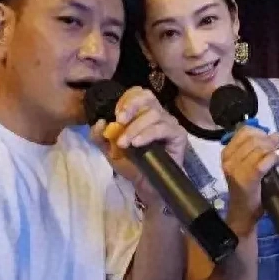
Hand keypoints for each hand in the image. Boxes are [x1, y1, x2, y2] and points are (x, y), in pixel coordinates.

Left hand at [91, 87, 187, 201]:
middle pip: (148, 97)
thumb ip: (100, 136)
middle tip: (119, 121)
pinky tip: (137, 144)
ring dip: (135, 127)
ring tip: (125, 143)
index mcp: (143, 113)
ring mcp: (170, 124)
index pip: (139, 93)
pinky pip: (163, 129)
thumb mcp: (109, 151)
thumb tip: (100, 121)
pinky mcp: (179, 135)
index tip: (115, 114)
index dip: (127, 99)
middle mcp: (158, 115)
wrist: (147, 186)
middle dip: (131, 106)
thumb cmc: (132, 165)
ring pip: (154, 114)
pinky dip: (148, 134)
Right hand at [222, 127, 278, 231]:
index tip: (269, 138)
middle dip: (268, 140)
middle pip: (252, 138)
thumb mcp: (247, 164)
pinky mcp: (246, 179)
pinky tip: (276, 163)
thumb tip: (275, 135)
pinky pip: (262, 162)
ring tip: (276, 156)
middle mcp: (228, 160)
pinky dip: (272, 159)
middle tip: (277, 146)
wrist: (243, 212)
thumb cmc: (247, 187)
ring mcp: (236, 170)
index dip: (260, 131)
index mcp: (226, 153)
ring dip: (272, 150)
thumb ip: (256, 149)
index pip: (244, 131)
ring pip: (258, 149)